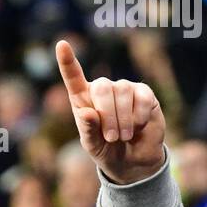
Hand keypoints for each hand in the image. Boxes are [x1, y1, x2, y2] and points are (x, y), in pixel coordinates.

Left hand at [56, 39, 165, 184]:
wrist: (132, 161)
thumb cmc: (106, 150)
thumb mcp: (93, 145)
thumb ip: (88, 130)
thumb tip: (88, 113)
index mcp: (83, 100)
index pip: (73, 77)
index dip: (67, 61)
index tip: (62, 45)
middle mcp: (103, 89)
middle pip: (102, 88)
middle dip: (107, 115)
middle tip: (111, 138)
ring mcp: (124, 88)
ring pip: (123, 93)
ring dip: (124, 121)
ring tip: (124, 137)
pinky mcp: (144, 93)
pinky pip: (142, 98)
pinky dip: (139, 118)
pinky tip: (138, 127)